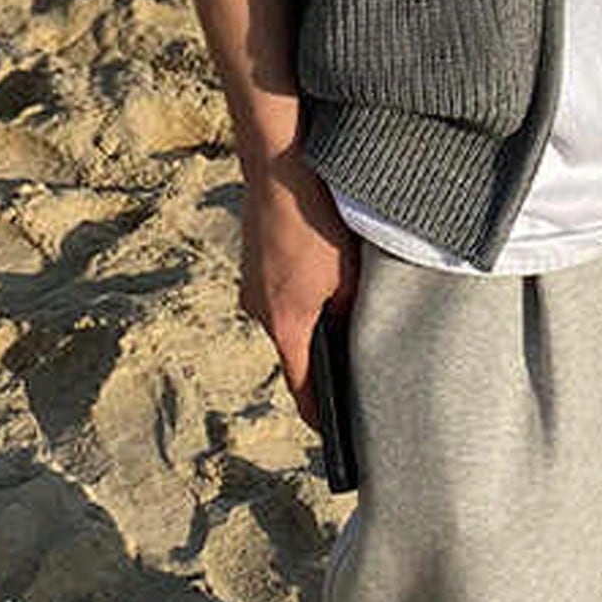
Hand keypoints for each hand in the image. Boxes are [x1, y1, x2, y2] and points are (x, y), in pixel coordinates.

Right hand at [237, 151, 360, 429]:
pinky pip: (278, 290)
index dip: (319, 412)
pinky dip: (299, 290)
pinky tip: (319, 268)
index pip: (301, 386)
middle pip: (293, 349)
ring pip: (287, 316)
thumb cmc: (316, 221)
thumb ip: (348, 312)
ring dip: (309, 315)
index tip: (334, 432)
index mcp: (285, 324)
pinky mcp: (252, 261)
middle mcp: (259, 310)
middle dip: (319, 355)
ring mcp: (252, 284)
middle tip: (350, 361)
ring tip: (338, 300)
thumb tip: (349, 332)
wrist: (277, 169)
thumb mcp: (347, 274)